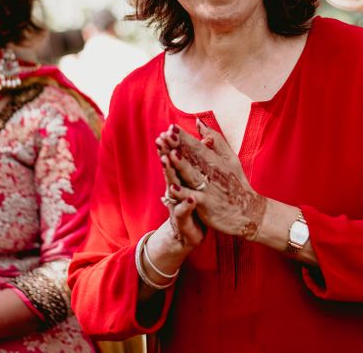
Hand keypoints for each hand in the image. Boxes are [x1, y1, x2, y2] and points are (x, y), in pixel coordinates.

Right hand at [156, 131, 205, 249]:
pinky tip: (190, 199)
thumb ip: (196, 161)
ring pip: (173, 188)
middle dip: (165, 154)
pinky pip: (183, 212)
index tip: (169, 129)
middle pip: (170, 169)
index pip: (176, 158)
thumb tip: (201, 140)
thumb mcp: (194, 182)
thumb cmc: (193, 203)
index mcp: (181, 178)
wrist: (190, 234)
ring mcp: (177, 203)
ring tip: (168, 160)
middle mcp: (176, 189)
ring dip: (170, 174)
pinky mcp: (182, 220)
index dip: (172, 144)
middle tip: (161, 140)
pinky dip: (185, 205)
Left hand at [159, 120, 267, 239]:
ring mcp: (210, 189)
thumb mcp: (231, 159)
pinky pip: (194, 199)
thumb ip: (216, 140)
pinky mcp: (208, 205)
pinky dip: (184, 194)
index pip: (198, 146)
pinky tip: (172, 189)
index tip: (171, 127)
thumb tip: (199, 121)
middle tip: (166, 135)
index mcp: (216, 161)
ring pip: (193, 175)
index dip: (184, 137)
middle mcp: (212, 173)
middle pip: (194, 158)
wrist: (251, 214)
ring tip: (170, 155)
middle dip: (180, 146)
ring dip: (181, 165)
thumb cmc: (237, 185)